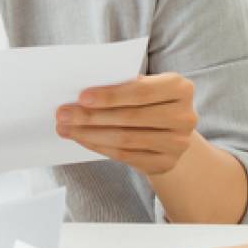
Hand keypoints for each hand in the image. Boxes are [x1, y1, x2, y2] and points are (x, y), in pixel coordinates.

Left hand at [55, 72, 197, 175]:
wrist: (170, 131)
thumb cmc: (148, 100)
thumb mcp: (143, 85)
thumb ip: (121, 84)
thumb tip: (82, 93)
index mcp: (180, 88)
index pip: (141, 91)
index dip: (110, 95)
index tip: (81, 96)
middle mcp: (185, 116)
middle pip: (130, 117)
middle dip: (91, 116)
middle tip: (62, 114)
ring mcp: (178, 143)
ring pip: (125, 138)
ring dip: (89, 134)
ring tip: (65, 128)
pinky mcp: (166, 163)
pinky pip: (125, 155)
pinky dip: (99, 146)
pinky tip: (81, 139)